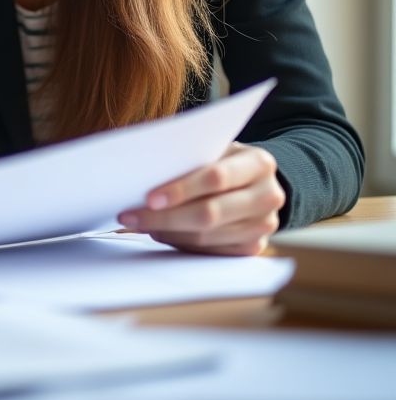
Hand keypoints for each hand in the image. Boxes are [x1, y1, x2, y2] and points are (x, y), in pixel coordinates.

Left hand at [117, 142, 285, 255]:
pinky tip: (160, 232)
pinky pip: (211, 252)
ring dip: (167, 232)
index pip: (216, 178)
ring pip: (207, 237)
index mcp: (259, 163)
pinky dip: (181, 243)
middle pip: (210, 213)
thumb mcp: (213, 147)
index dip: (181, 189)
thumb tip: (141, 173)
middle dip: (165, 217)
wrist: (256, 180)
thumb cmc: (223, 159)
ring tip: (139, 224)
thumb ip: (188, 156)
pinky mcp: (254, 247)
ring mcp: (264, 225)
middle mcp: (269, 195)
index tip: (148, 197)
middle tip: (130, 217)